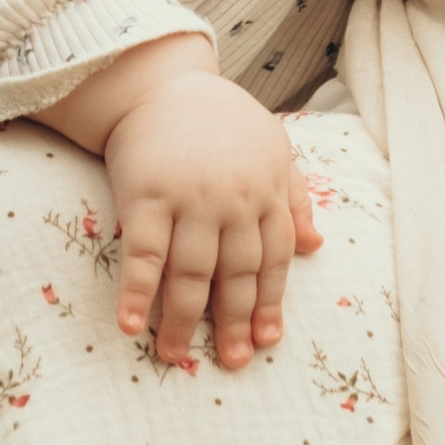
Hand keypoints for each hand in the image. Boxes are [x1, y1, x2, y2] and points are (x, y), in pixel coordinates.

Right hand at [70, 42, 321, 368]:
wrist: (159, 82)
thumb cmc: (218, 121)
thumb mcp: (270, 149)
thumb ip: (292, 197)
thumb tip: (316, 246)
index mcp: (264, 190)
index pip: (275, 258)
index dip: (270, 302)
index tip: (267, 341)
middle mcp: (232, 199)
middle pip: (237, 273)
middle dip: (235, 322)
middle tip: (231, 363)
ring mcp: (189, 198)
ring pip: (192, 273)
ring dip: (182, 321)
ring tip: (174, 356)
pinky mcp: (145, 195)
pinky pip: (142, 253)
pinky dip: (135, 292)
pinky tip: (129, 325)